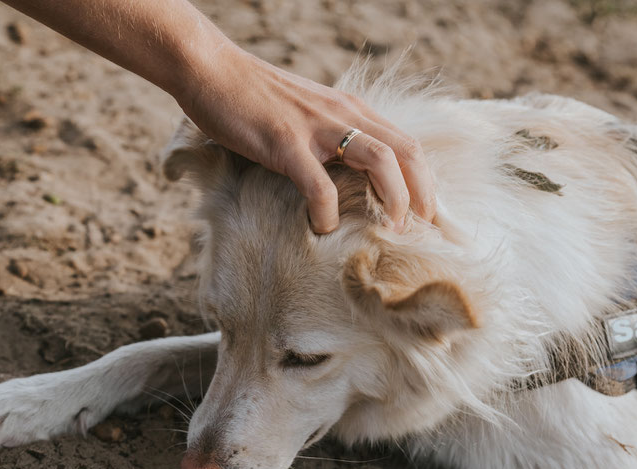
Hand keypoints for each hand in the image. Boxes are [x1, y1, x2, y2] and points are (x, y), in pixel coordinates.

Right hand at [177, 46, 435, 233]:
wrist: (210, 69)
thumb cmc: (252, 97)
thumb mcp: (306, 113)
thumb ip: (329, 137)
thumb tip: (343, 178)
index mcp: (352, 109)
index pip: (408, 145)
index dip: (426, 183)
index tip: (426, 217)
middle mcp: (344, 114)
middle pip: (407, 152)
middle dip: (423, 196)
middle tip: (420, 231)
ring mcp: (317, 128)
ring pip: (380, 161)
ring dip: (393, 200)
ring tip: (389, 230)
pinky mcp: (286, 143)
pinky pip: (320, 185)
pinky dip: (328, 213)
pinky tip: (322, 229)